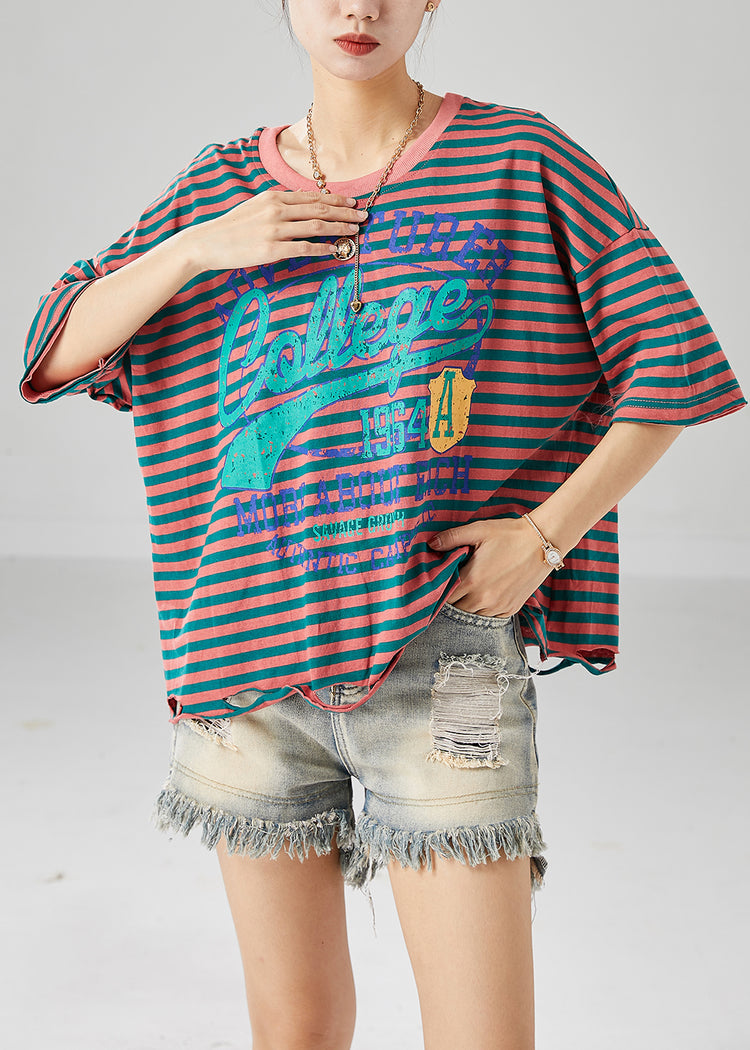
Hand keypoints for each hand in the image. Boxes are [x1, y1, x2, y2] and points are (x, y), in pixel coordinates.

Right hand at [181, 189, 367, 273]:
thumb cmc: (233, 227)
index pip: (313, 197)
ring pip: (316, 226)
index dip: (336, 200)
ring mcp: (275, 229)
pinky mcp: (272, 249)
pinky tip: (336, 251)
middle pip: (319, 210)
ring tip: (355, 232)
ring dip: (339, 229)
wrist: (208, 242)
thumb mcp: (256, 207)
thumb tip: (301, 207)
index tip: (352, 203)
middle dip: (344, 213)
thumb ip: (279, 205)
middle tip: (363, 217)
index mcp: (274, 197)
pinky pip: (304, 248)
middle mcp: (277, 209)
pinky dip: (323, 248)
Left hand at [428, 517, 551, 616]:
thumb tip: (431, 544)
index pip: (444, 596)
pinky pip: (489, 618)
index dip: (439, 591)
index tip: (438, 584)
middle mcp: (483, 598)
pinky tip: (483, 596)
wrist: (543, 542)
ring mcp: (498, 606)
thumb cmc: (509, 534)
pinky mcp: (511, 609)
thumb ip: (451, 538)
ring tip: (468, 592)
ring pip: (472, 616)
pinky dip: (483, 610)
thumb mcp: (478, 530)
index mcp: (472, 580)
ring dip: (466, 607)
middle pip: (456, 610)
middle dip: (451, 601)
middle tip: (451, 588)